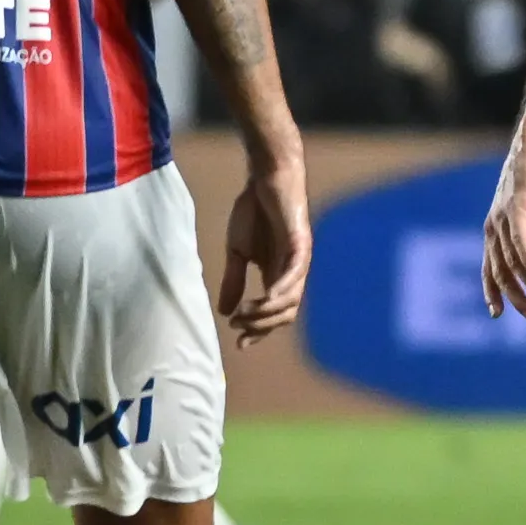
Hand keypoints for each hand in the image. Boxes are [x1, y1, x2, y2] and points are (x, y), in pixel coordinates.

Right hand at [216, 151, 311, 345]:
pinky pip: (296, 273)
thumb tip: (224, 312)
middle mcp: (292, 273)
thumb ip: (234, 282)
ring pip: (291, 299)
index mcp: (277, 277)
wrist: (263, 181)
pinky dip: (282, 289)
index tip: (239, 344)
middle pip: (285, 313)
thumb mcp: (237, 253)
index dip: (258, 331)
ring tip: (245, 314)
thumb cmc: (253, 213)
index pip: (273, 314)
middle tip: (238, 327)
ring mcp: (299, 260)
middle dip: (261, 326)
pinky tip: (268, 299)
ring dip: (266, 312)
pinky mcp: (301, 244)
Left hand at [481, 142, 525, 321]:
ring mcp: (503, 219)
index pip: (489, 270)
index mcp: (495, 235)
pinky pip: (519, 240)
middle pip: (500, 271)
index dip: (492, 293)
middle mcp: (493, 230)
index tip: (497, 314)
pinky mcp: (517, 208)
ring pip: (511, 260)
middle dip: (515, 297)